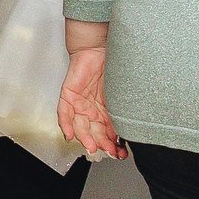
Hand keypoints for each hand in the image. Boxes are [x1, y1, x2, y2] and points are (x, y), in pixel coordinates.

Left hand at [58, 45, 126, 159]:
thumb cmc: (113, 66)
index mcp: (107, 110)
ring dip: (87, 139)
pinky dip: (67, 125)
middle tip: (110, 151)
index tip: (121, 152)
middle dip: (103, 144)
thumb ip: (125, 109)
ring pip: (81, 127)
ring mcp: (80, 103)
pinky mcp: (68, 95)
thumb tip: (134, 126)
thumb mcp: (123, 92)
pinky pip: (64, 113)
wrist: (99, 46)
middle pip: (95, 132)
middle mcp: (92, 109)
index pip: (109, 133)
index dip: (114, 144)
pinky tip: (70, 135)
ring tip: (94, 147)